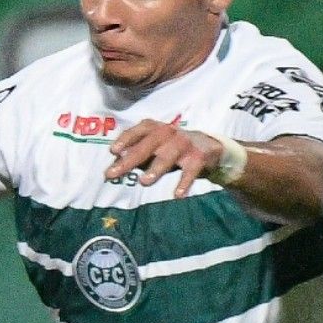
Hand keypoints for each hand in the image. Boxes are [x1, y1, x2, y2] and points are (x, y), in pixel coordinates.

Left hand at [105, 119, 223, 197]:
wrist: (209, 146)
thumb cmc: (170, 147)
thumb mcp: (153, 147)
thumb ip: (134, 154)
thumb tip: (113, 167)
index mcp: (154, 129)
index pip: (138, 131)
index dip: (125, 139)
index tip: (113, 151)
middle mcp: (168, 133)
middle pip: (148, 145)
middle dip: (130, 159)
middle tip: (113, 173)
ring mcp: (184, 143)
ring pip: (168, 155)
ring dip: (156, 168)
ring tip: (144, 182)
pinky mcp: (199, 156)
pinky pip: (191, 170)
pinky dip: (184, 182)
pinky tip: (177, 194)